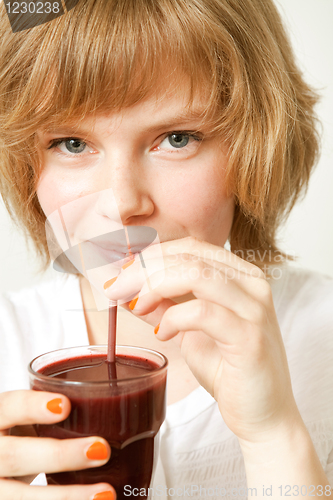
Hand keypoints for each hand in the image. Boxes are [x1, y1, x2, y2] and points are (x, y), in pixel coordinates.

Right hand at [0, 390, 114, 499]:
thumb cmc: (21, 437)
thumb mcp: (27, 420)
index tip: (65, 406)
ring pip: (18, 497)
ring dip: (66, 497)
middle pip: (14, 455)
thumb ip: (56, 415)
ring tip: (105, 494)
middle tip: (100, 450)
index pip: (8, 407)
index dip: (32, 406)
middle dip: (59, 455)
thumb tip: (124, 409)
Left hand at [105, 237, 301, 443]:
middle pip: (189, 256)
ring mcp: (254, 308)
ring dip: (154, 286)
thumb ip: (164, 306)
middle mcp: (253, 284)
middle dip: (143, 269)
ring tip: (136, 305)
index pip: (191, 247)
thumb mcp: (189, 331)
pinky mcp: (250, 336)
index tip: (121, 272)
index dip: (151, 255)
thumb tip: (128, 289)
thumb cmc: (228, 370)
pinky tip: (163, 334)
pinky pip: (202, 313)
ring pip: (195, 275)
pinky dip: (173, 318)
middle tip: (116, 287)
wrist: (264, 415)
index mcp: (242, 276)